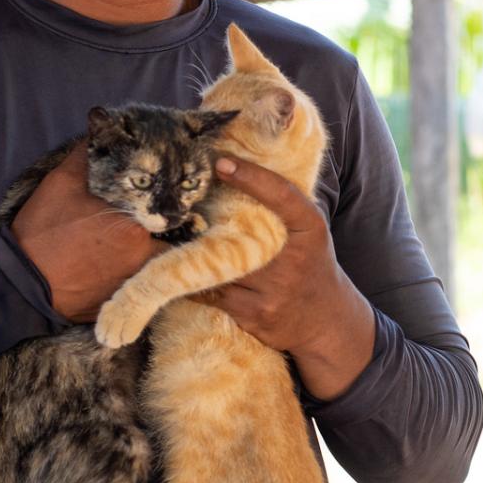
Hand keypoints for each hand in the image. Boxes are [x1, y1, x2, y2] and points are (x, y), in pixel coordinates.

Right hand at [11, 147, 162, 322]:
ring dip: (151, 249)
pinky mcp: (123, 300)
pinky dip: (136, 270)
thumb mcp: (62, 183)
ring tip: (132, 240)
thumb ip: (88, 156)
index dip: (171, 201)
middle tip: (150, 217)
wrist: (22, 282)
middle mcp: (143, 258)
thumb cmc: (42, 231)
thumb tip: (103, 131)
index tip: (167, 194)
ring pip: (156, 261)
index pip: (174, 210)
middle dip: (164, 227)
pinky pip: (141, 281)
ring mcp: (135, 282)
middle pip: (170, 238)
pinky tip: (118, 262)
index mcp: (136, 227)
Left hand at [189, 156, 374, 399]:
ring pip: (218, 268)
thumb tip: (235, 166)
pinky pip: (213, 293)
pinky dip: (193, 281)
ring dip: (188, 255)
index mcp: (309, 229)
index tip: (221, 162)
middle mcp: (293, 260)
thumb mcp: (308, 230)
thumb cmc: (310, 262)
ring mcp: (274, 291)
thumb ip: (283, 205)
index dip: (252, 178)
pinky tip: (174, 272)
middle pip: (240, 236)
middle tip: (172, 201)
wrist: (326, 320)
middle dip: (205, 220)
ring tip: (156, 237)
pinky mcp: (255, 315)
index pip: (283, 197)